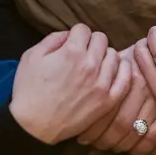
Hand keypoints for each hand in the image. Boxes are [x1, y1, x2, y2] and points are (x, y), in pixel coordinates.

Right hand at [10, 25, 130, 144]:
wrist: (33, 125)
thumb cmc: (29, 90)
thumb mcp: (32, 55)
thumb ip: (53, 38)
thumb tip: (70, 34)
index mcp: (71, 51)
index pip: (83, 29)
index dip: (75, 35)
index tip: (71, 44)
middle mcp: (90, 65)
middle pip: (101, 39)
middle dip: (90, 43)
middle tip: (81, 54)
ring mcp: (101, 84)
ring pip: (114, 55)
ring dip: (104, 56)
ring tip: (94, 65)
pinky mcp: (108, 101)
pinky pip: (125, 78)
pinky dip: (122, 70)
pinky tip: (114, 71)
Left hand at [77, 46, 155, 154]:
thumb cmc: (136, 57)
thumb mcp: (118, 59)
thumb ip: (103, 79)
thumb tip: (80, 104)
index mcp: (127, 77)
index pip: (107, 111)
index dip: (93, 129)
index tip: (84, 137)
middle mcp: (145, 88)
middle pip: (122, 125)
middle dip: (106, 140)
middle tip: (98, 145)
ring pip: (141, 134)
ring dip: (125, 146)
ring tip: (115, 148)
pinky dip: (147, 148)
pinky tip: (136, 149)